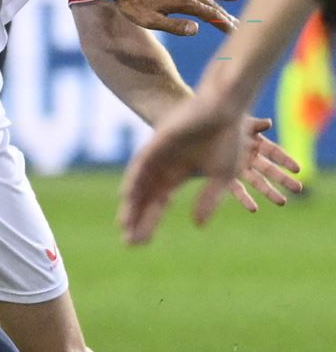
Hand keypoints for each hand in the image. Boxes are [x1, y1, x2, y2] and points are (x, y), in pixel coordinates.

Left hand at [113, 0, 238, 35]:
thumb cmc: (131, 3)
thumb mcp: (149, 20)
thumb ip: (173, 26)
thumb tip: (197, 29)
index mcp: (182, 2)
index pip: (209, 14)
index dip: (223, 22)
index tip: (236, 31)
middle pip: (211, 3)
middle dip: (225, 13)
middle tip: (239, 22)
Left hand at [119, 89, 249, 242]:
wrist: (227, 108)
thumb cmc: (228, 137)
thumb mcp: (223, 176)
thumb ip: (210, 200)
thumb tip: (197, 226)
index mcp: (179, 174)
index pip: (159, 203)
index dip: (149, 222)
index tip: (140, 242)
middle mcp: (164, 166)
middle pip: (145, 198)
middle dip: (137, 219)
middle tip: (129, 242)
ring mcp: (159, 154)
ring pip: (139, 184)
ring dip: (132, 204)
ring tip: (124, 225)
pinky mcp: (158, 142)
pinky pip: (141, 163)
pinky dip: (134, 180)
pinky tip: (127, 196)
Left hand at [223, 115, 304, 210]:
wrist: (198, 131)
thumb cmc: (219, 124)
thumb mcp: (237, 123)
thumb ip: (254, 125)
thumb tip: (269, 123)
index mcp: (255, 142)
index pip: (275, 152)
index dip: (285, 160)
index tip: (298, 170)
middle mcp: (249, 156)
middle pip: (269, 170)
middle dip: (283, 180)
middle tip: (298, 189)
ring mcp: (238, 167)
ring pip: (257, 181)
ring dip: (269, 192)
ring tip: (282, 202)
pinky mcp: (224, 175)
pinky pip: (237, 189)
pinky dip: (245, 198)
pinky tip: (254, 209)